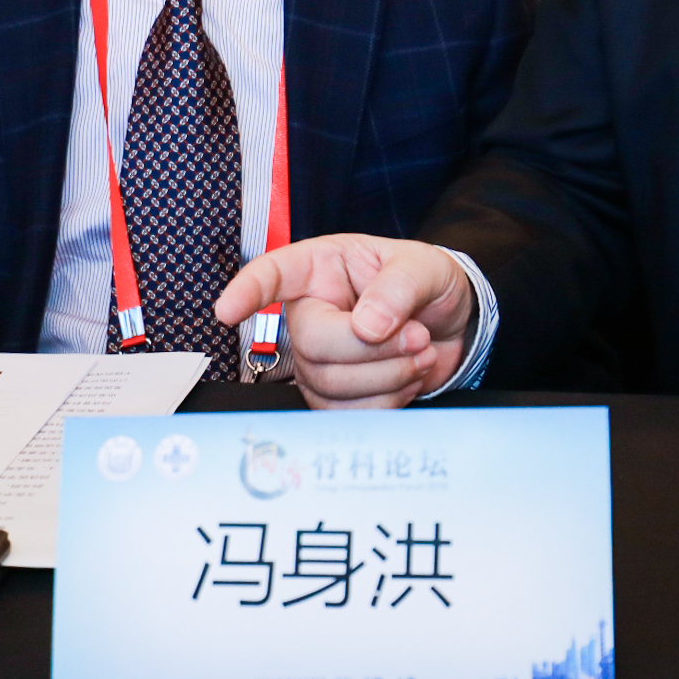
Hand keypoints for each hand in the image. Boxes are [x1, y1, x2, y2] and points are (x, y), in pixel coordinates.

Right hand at [215, 234, 476, 409]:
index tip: (228, 310)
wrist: (450, 324)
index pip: (271, 274)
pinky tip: (408, 375)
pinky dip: (388, 400)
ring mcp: (317, 357)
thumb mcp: (423, 266)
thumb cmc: (428, 282)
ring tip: (421, 351)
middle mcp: (309, 312)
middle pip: (311, 343)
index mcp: (320, 267)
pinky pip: (346, 412)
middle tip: (418, 335)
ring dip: (388, 375)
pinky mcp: (332, 394)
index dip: (247, 292)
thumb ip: (398, 288)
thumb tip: (367, 325)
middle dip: (370, 349)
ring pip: (328, 384)